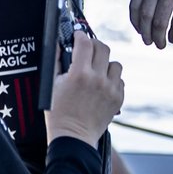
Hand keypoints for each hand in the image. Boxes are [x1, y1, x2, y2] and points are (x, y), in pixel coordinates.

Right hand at [45, 31, 123, 147]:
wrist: (73, 138)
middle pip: (102, 48)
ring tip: (96, 70)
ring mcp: (110, 89)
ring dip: (105, 63)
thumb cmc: (59, 113)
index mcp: (79, 74)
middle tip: (87, 50)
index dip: (80, 35)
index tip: (78, 36)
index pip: (84, 42)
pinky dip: (112, 79)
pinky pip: (120, 80)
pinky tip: (102, 84)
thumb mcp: (52, 84)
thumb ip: (56, 60)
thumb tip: (59, 42)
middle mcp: (97, 79)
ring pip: (115, 63)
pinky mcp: (118, 99)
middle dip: (93, 45)